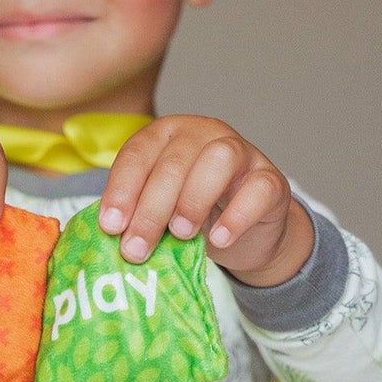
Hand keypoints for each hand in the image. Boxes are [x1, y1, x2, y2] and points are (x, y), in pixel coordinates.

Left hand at [98, 116, 313, 285]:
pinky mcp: (271, 179)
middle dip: (151, 208)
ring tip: (180, 235)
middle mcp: (203, 133)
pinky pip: (258, 189)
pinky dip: (237, 216)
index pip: (139, 152)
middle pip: (175, 162)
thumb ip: (137, 213)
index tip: (110, 226)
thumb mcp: (160, 211)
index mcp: (167, 134)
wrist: (246, 234)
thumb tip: (110, 236)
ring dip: (193, 200)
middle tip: (136, 248)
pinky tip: (219, 239)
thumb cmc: (194, 216)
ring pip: (219, 159)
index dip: (121, 189)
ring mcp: (242, 152)